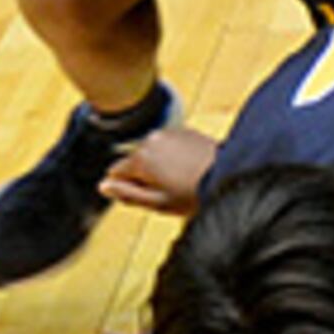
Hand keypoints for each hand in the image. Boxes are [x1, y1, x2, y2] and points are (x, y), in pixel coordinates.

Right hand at [101, 121, 218, 214]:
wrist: (230, 175)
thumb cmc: (194, 193)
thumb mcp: (157, 203)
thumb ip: (127, 194)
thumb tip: (103, 186)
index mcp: (140, 158)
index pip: (115, 172)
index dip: (129, 186)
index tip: (149, 194)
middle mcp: (151, 139)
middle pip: (134, 160)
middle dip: (145, 174)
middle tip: (169, 189)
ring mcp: (169, 132)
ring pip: (152, 151)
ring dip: (160, 164)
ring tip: (182, 179)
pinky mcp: (185, 130)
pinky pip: (169, 145)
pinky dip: (174, 155)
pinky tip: (190, 167)